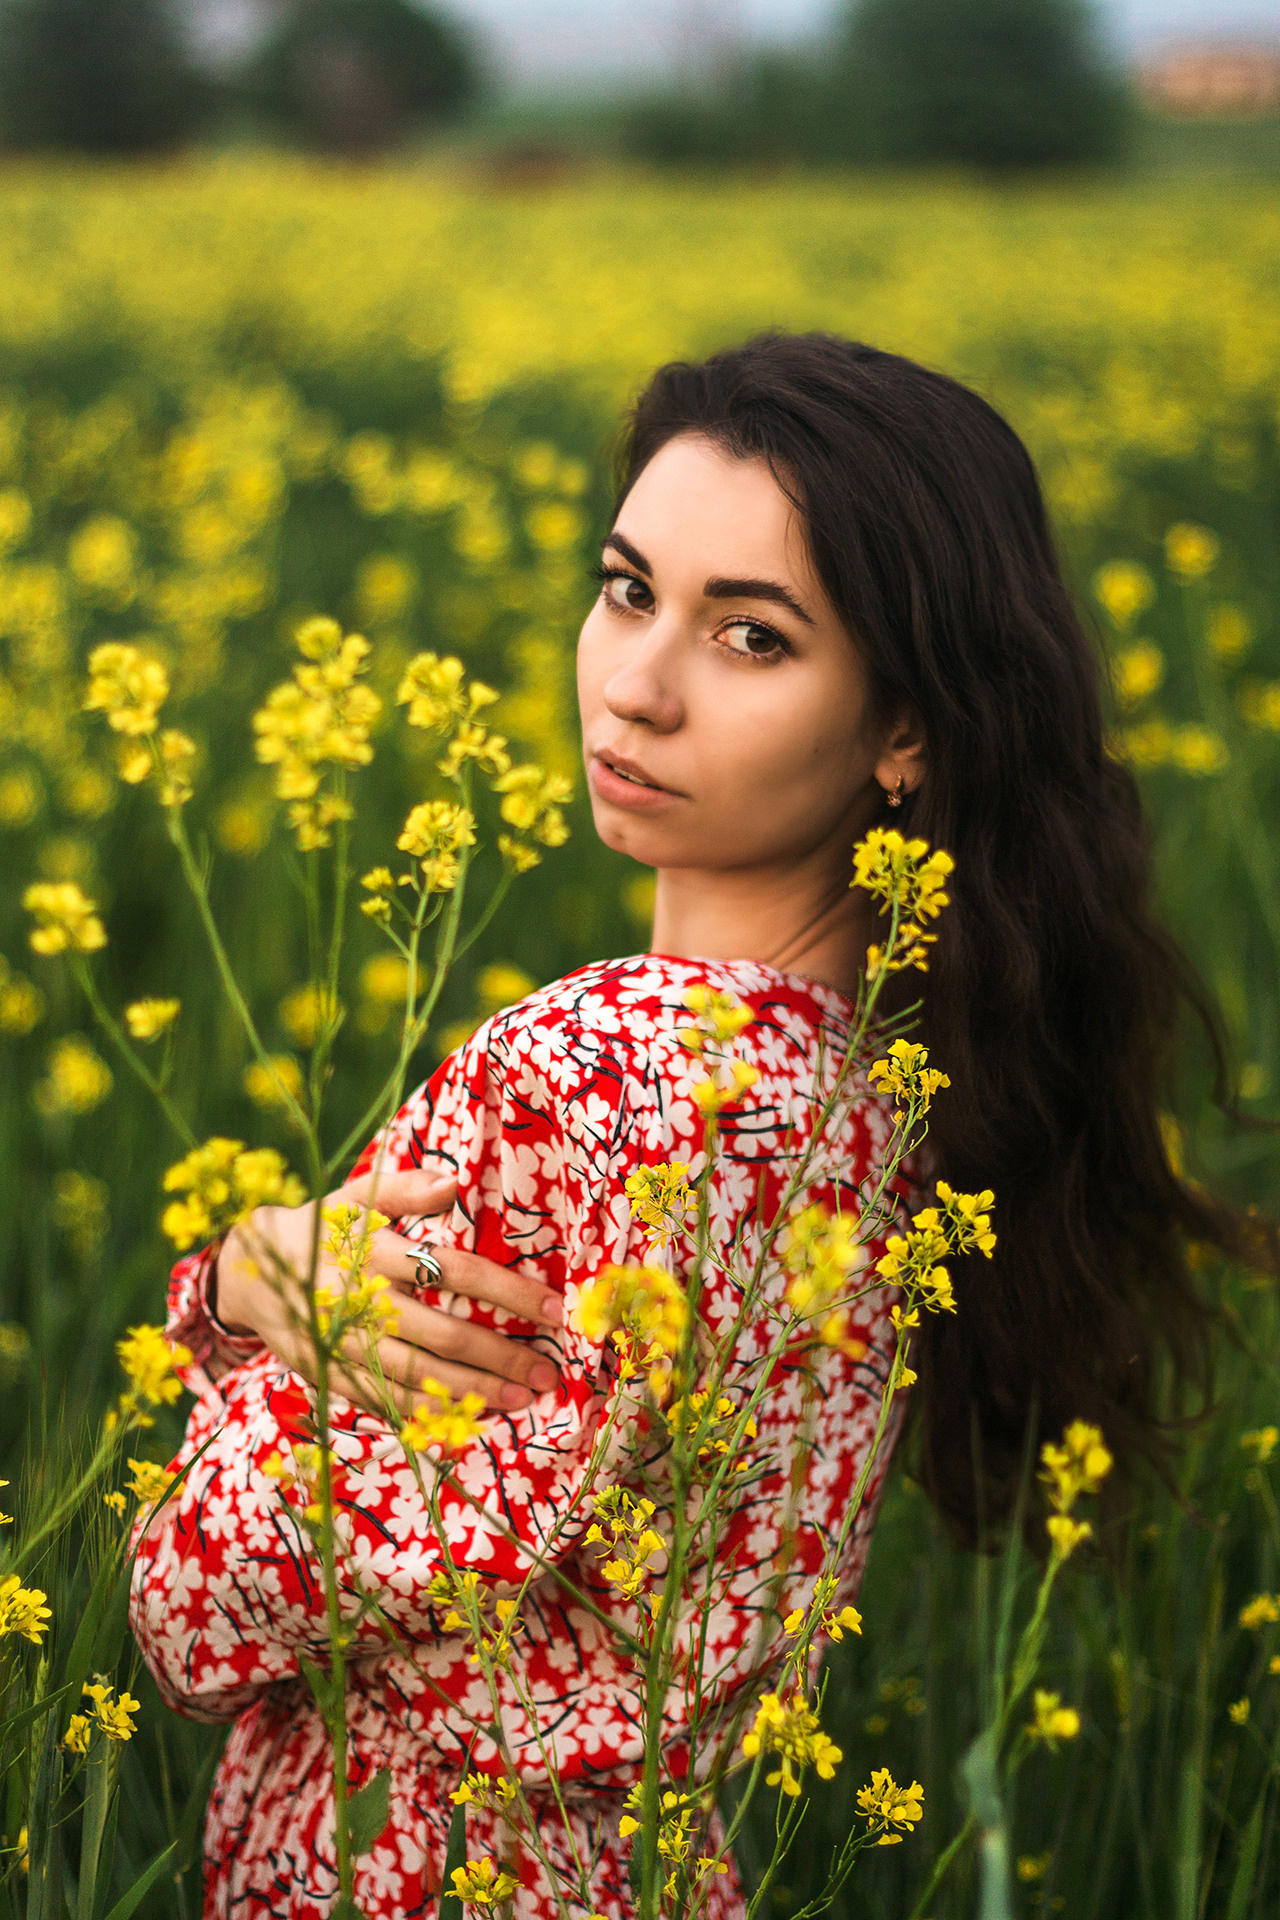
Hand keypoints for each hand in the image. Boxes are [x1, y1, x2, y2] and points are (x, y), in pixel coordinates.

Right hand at [215, 1166, 562, 1420]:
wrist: (245, 1269)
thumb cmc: (321, 1226)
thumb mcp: (355, 1196)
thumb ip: (403, 1188)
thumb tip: (453, 1183)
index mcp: (370, 1250)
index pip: (450, 1270)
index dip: (504, 1290)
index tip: (552, 1308)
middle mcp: (357, 1299)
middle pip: (440, 1333)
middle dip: (499, 1355)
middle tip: (547, 1371)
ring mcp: (341, 1343)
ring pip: (415, 1374)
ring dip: (472, 1390)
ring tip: (520, 1398)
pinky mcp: (328, 1373)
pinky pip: (383, 1399)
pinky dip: (425, 1411)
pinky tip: (466, 1418)